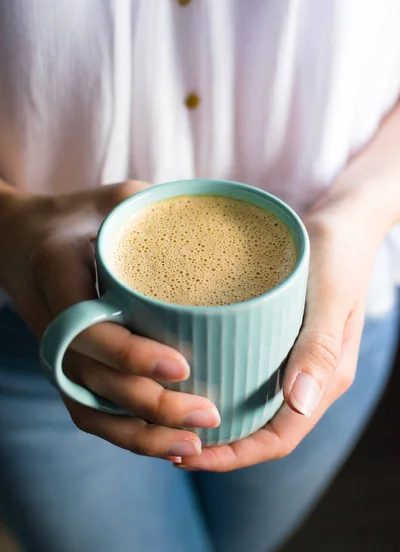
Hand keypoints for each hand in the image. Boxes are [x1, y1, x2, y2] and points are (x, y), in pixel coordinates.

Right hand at [0, 182, 219, 461]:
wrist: (23, 242)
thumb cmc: (78, 216)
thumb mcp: (116, 199)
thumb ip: (159, 208)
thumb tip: (224, 225)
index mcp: (58, 275)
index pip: (90, 330)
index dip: (132, 354)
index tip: (181, 364)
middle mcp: (52, 324)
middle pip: (97, 382)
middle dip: (153, 406)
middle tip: (208, 413)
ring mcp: (57, 353)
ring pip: (94, 409)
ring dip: (143, 435)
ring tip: (196, 443)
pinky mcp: (68, 368)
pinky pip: (91, 413)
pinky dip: (126, 436)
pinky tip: (167, 444)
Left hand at [174, 195, 384, 470]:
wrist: (341, 222)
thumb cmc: (337, 256)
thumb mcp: (330, 297)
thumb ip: (320, 348)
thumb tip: (298, 402)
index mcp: (325, 379)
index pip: (278, 437)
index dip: (234, 455)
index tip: (188, 453)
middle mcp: (306, 377)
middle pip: (259, 429)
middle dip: (215, 445)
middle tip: (163, 439)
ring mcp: (290, 359)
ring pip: (249, 405)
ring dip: (212, 417)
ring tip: (166, 414)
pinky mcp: (275, 338)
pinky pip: (245, 371)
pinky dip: (216, 382)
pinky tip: (184, 374)